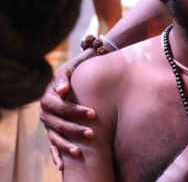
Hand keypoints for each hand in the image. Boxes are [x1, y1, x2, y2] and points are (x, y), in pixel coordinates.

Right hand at [40, 52, 97, 169]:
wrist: (69, 78)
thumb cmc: (74, 72)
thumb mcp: (70, 69)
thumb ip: (65, 77)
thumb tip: (64, 89)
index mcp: (49, 97)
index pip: (61, 107)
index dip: (76, 111)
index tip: (94, 114)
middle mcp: (46, 112)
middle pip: (59, 124)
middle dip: (75, 130)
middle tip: (92, 134)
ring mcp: (48, 124)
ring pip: (55, 137)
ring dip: (66, 145)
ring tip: (79, 152)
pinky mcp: (52, 132)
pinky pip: (52, 146)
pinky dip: (56, 156)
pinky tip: (62, 166)